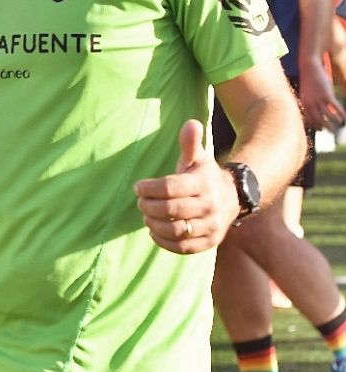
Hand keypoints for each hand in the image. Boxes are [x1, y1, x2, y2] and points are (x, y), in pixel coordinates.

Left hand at [134, 119, 239, 253]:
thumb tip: (190, 123)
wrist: (234, 198)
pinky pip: (182, 248)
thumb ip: (190, 143)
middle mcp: (210, 206)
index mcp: (203, 184)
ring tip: (146, 215)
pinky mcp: (209, 242)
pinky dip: (163, 241)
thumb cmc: (205, 176)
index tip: (137, 187)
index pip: (170, 188)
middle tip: (140, 202)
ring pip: (175, 231)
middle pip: (169, 210)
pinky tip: (154, 230)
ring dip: (153, 224)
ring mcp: (211, 226)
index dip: (149, 188)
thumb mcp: (198, 158)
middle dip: (148, 206)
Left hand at [296, 58, 343, 130]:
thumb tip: (314, 107)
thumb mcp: (306, 92)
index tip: (321, 130)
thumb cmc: (309, 79)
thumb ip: (309, 101)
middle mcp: (310, 104)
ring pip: (327, 116)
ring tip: (340, 124)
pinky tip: (344, 117)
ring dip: (335, 122)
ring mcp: (318, 100)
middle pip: (318, 120)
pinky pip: (335, 108)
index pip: (309, 119)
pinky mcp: (327, 95)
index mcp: (304, 104)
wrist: (309, 67)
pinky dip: (340, 114)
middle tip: (332, 131)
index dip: (316, 126)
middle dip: (326, 127)